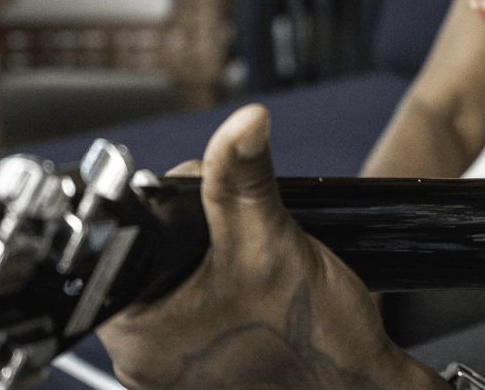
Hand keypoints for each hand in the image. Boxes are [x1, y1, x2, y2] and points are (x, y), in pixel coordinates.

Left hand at [98, 105, 445, 389]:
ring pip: (180, 286)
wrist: (356, 387)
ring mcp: (172, 374)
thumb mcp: (269, 238)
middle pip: (155, 262)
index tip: (209, 208)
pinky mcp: (202, 375)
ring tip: (253, 270)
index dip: (172, 212)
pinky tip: (256, 295)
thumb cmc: (311, 338)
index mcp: (135, 335)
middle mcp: (141, 362)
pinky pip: (200, 316)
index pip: (128, 243)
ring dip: (214, 267)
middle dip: (201, 237)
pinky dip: (225, 296)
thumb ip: (244, 176)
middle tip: (242, 241)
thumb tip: (242, 122)